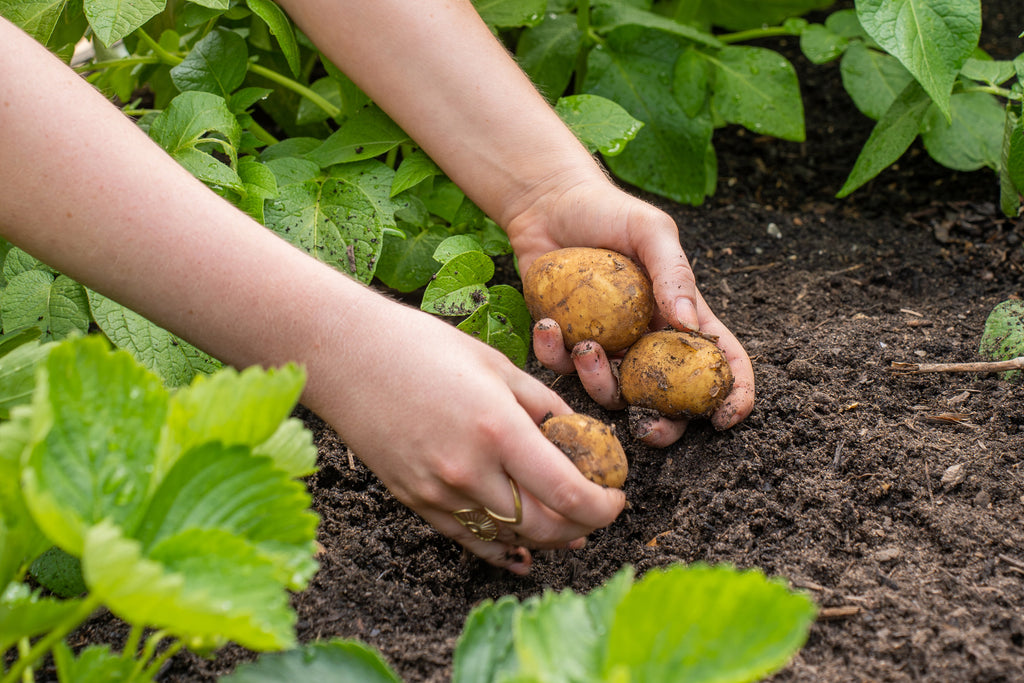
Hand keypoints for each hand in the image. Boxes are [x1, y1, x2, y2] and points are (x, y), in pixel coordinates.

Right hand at [312, 295, 625, 573]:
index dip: (605, 506)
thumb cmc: (420, 345)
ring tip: (565, 522)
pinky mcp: (415, 501)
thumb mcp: (496, 364)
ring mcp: (439, 492)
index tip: (618, 497)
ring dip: (547, 538)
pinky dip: (503, 547)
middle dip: (584, 526)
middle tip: (596, 510)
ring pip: (511, 539)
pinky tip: (521, 547)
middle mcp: (470, 470)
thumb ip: (543, 405)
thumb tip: (578, 435)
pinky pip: (470, 539)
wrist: (344, 355)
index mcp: (499, 429)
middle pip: (546, 528)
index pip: (570, 494)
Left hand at [505, 176, 754, 445]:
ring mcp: (606, 344)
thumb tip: (688, 322)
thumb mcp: (651, 231)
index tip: (726, 417)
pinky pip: (562, 366)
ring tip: (585, 348)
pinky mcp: (565, 341)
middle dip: (663, 425)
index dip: (733, 393)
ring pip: (611, 391)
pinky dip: (553, 354)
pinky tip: (547, 326)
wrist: (548, 202)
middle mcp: (646, 339)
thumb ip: (674, 272)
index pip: (719, 361)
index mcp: (680, 317)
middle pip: (666, 399)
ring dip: (598, 383)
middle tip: (649, 428)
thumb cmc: (608, 211)